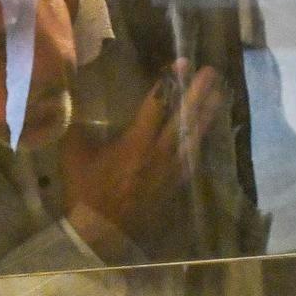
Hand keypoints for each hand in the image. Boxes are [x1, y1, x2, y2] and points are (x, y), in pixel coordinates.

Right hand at [62, 60, 223, 252]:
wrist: (99, 232)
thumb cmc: (85, 191)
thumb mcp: (74, 154)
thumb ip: (77, 125)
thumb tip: (74, 98)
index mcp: (135, 143)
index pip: (157, 104)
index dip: (170, 82)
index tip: (182, 63)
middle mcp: (158, 153)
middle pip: (184, 118)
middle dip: (199, 93)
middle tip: (212, 72)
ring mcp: (170, 170)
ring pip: (194, 137)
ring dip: (208, 114)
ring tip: (221, 94)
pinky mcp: (174, 184)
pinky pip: (193, 158)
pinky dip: (201, 142)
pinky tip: (207, 132)